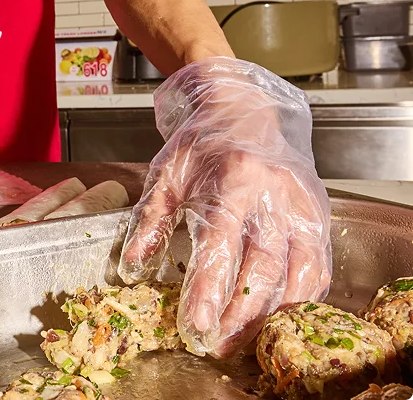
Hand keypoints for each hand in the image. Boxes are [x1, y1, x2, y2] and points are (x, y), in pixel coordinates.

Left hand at [118, 57, 330, 357]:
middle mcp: (272, 192)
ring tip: (244, 341)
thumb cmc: (203, 141)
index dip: (208, 289)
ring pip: (295, 273)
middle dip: (239, 313)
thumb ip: (150, 219)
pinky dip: (300, 298)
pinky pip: (316, 266)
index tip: (195, 325)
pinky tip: (278, 316)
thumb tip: (133, 268)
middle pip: (262, 266)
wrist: (245, 106)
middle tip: (217, 345)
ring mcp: (301, 204)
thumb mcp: (167, 172)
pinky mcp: (318, 213)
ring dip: (271, 314)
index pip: (220, 243)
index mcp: (231, 177)